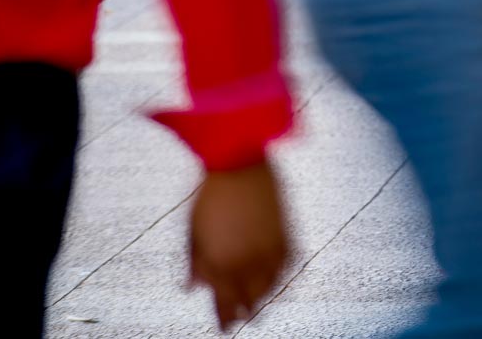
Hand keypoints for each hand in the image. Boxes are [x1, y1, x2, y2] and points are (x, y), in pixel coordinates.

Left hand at [189, 160, 288, 330]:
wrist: (238, 160)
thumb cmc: (210, 191)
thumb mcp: (192, 231)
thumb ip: (195, 263)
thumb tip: (193, 286)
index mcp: (219, 263)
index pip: (224, 303)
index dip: (224, 318)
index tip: (224, 327)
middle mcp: (246, 260)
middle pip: (249, 299)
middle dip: (245, 311)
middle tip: (243, 319)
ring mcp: (269, 247)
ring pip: (271, 285)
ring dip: (265, 297)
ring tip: (261, 304)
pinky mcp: (286, 232)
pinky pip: (288, 264)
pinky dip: (283, 275)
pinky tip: (279, 278)